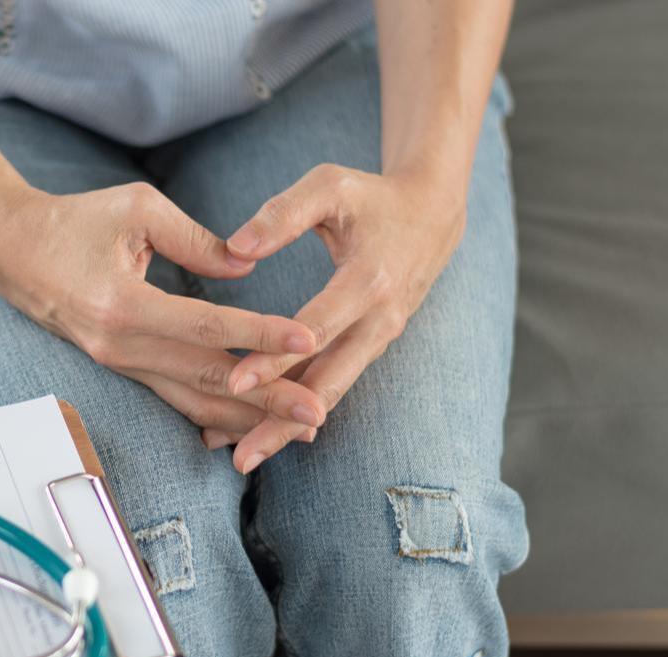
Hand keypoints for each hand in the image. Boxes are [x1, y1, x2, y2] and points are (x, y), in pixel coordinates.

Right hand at [0, 183, 325, 437]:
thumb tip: (247, 268)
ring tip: (296, 430)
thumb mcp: (137, 207)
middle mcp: (119, 346)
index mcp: (122, 303)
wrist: (13, 253)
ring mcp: (117, 363)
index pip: (205, 326)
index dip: (259, 333)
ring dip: (246, 417)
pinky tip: (249, 427)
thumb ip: (196, 238)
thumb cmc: (76, 221)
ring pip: (191, 399)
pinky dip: (213, 413)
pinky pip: (172, 398)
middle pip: (205, 378)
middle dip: (265, 399)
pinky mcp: (120, 367)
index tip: (308, 338)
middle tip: (317, 413)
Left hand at [212, 164, 466, 472]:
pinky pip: (333, 385)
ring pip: (331, 394)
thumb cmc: (371, 196)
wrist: (432, 212)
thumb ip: (282, 213)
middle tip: (241, 456)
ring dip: (288, 429)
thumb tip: (235, 247)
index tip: (234, 382)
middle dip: (283, 423)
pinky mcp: (370, 347)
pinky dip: (299, 413)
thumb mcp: (329, 186)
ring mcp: (378, 339)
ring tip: (242, 458)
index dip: (276, 358)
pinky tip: (261, 434)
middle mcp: (379, 321)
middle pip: (328, 383)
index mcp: (369, 280)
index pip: (316, 329)